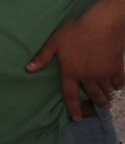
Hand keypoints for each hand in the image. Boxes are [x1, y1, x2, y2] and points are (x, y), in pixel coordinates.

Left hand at [26, 0, 124, 119]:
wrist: (103, 24)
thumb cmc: (77, 31)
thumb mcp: (55, 42)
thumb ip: (42, 57)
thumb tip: (28, 69)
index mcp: (71, 72)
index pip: (70, 95)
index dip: (74, 109)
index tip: (77, 118)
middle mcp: (87, 77)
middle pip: (94, 96)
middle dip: (98, 103)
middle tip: (102, 106)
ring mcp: (103, 74)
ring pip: (107, 91)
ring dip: (108, 96)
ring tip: (108, 98)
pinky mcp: (117, 68)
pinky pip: (119, 83)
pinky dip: (118, 86)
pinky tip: (117, 85)